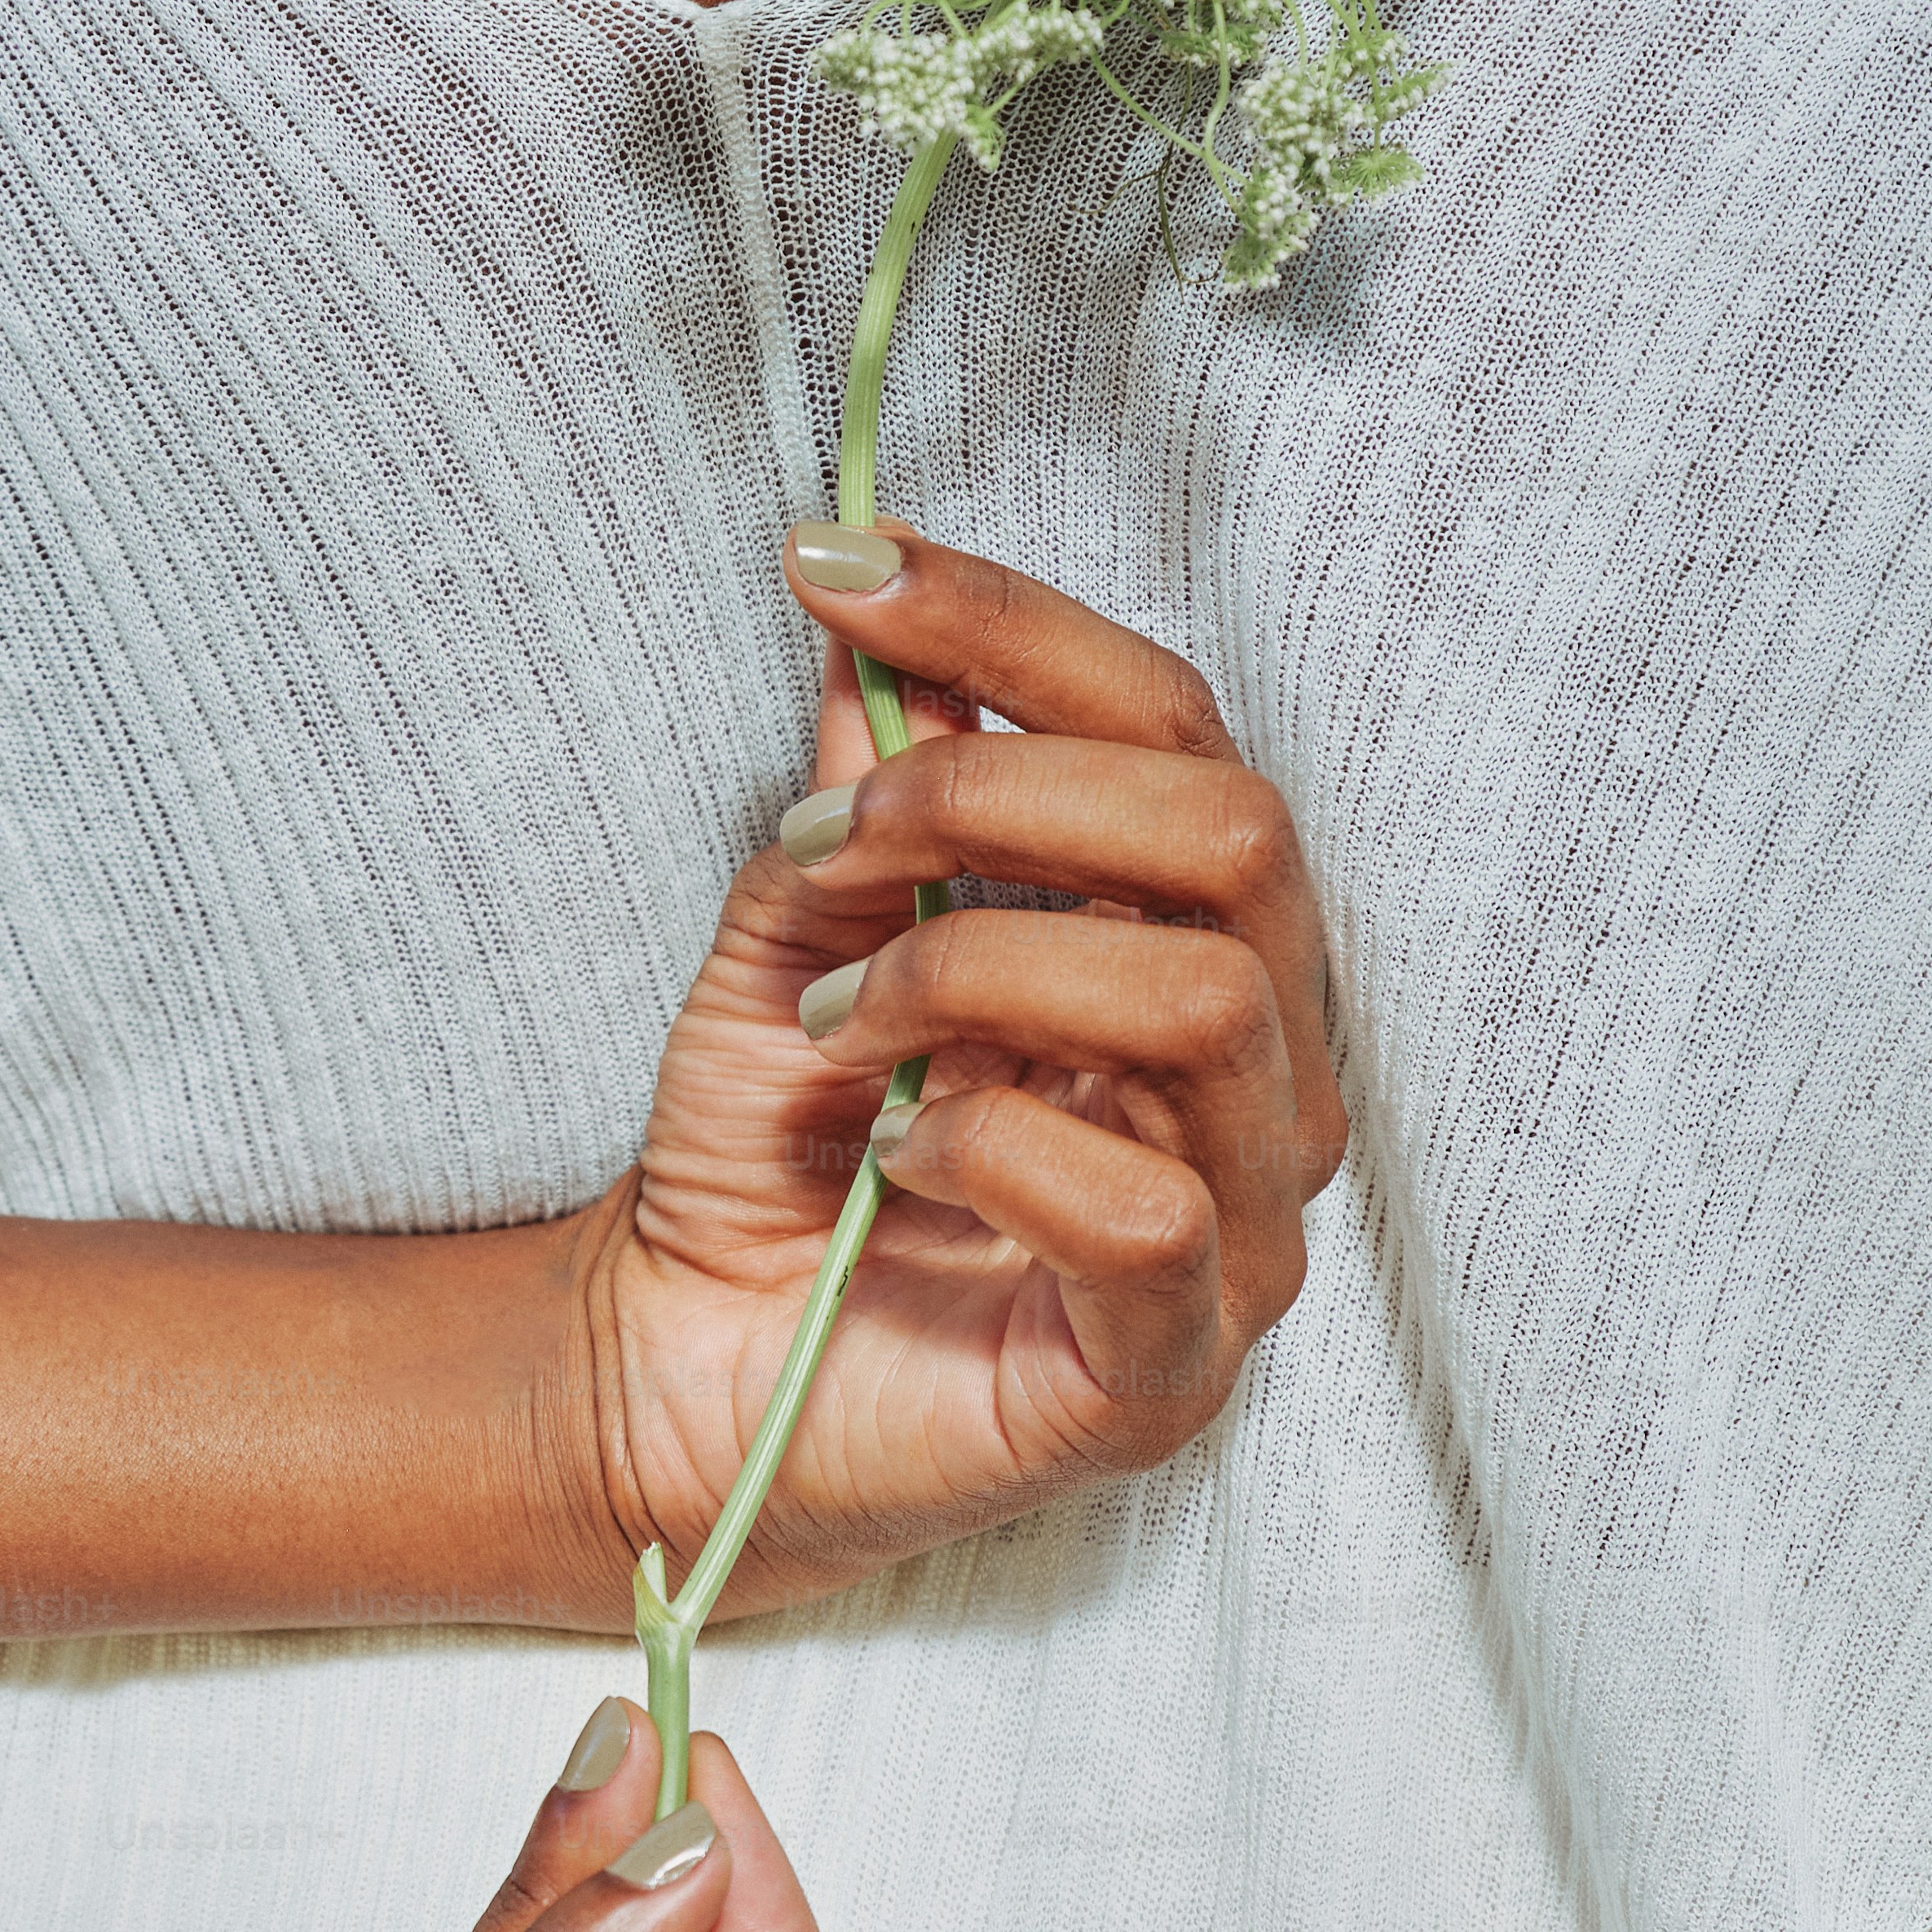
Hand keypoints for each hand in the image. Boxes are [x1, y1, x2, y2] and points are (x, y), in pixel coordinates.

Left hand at [571, 522, 1344, 1614]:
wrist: (671, 1368)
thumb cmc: (770, 1146)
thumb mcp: (802, 920)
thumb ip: (870, 779)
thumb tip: (868, 606)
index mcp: (1191, 937)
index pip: (1176, 727)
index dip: (1013, 624)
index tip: (834, 562)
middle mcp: (1260, 1069)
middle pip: (1237, 836)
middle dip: (1006, 791)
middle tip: (832, 834)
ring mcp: (1242, 1225)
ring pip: (1204, 1003)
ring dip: (976, 964)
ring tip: (840, 1014)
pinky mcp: (1175, 1366)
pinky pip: (1146, 1209)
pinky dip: (986, 1144)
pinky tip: (891, 1155)